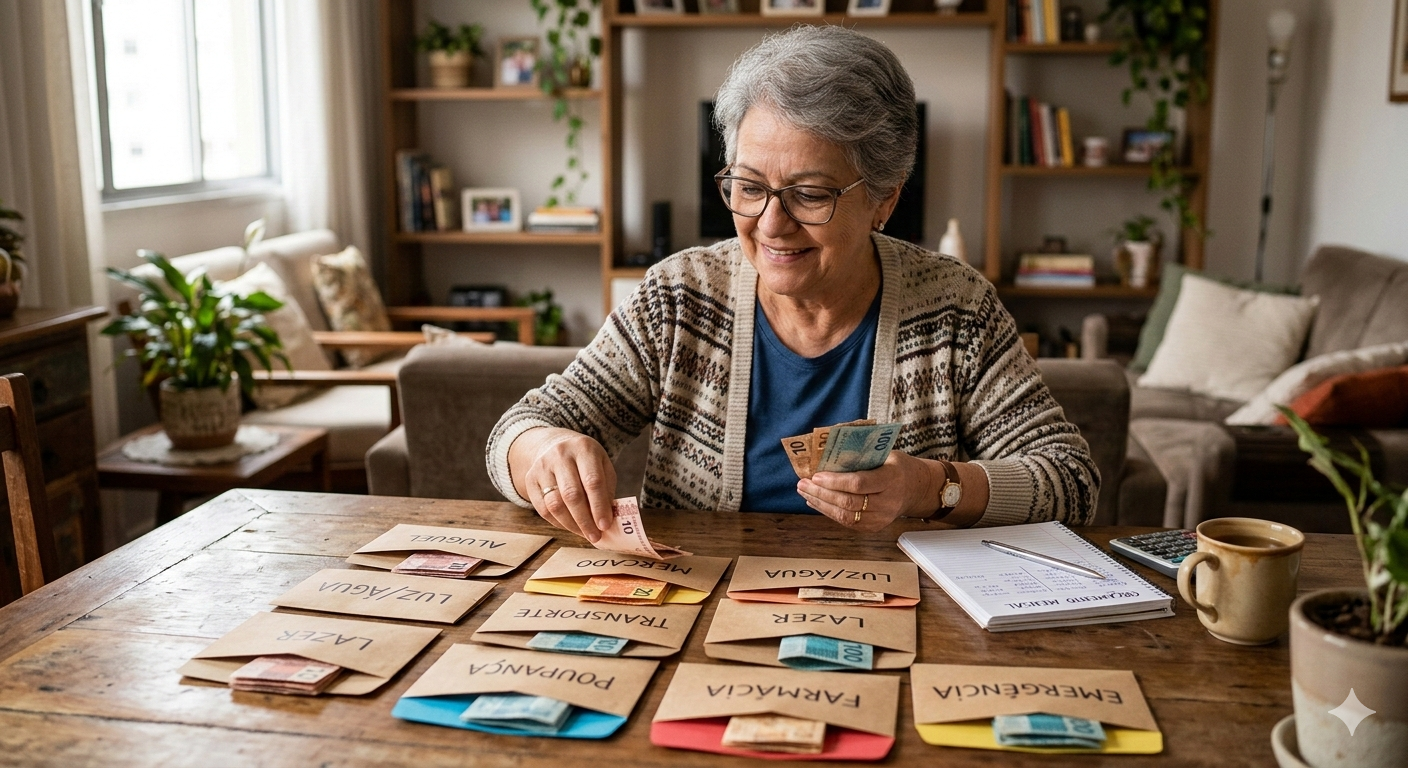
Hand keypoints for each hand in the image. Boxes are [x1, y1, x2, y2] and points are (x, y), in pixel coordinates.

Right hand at [511, 428, 616, 542]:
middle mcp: (560, 455)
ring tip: (584, 533)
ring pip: (554, 504)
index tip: (605, 526)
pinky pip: (542, 509)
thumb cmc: (585, 461)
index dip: (599, 507)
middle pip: (571, 495)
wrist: (554, 445)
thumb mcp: (602, 466)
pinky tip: (570, 526)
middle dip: (585, 520)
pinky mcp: (530, 479)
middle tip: (595, 536)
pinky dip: (558, 522)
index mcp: (584, 449)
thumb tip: (607, 520)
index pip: (592, 481)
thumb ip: (606, 490)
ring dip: (571, 525)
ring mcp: (542, 466)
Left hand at [797, 451, 938, 532]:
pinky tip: (816, 501)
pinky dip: (828, 512)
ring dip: (820, 504)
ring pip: (844, 516)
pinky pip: (847, 522)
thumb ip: (861, 454)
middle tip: (802, 483)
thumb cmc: (896, 466)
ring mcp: (881, 518)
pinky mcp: (873, 527)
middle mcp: (887, 502)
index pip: (859, 484)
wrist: (916, 489)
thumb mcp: (885, 453)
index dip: (835, 481)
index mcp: (891, 479)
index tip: (815, 475)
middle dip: (821, 493)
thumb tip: (828, 450)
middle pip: (848, 502)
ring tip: (804, 492)